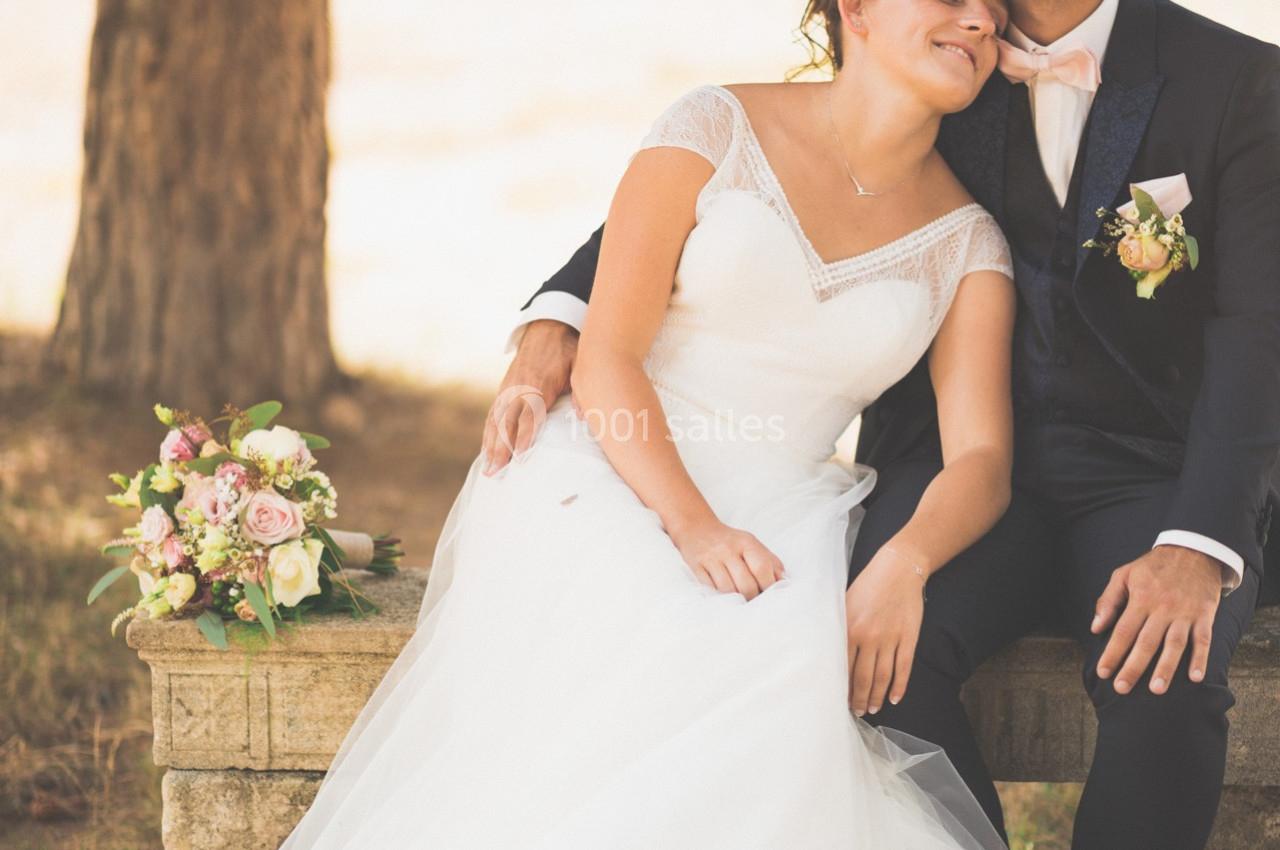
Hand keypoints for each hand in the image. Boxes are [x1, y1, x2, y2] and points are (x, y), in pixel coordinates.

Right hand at [482, 320, 578, 474]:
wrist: (547, 328)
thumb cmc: (566, 350)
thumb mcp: (580, 364)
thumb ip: (581, 388)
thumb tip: (585, 416)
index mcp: (538, 385)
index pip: (530, 416)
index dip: (525, 436)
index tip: (519, 457)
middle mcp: (518, 389)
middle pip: (508, 423)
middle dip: (501, 449)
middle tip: (496, 472)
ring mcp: (508, 390)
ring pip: (496, 422)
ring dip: (491, 446)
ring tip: (489, 469)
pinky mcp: (503, 390)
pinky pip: (493, 415)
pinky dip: (488, 434)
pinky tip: (486, 451)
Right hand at [670, 517, 786, 600]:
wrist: (697, 528)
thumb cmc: (730, 541)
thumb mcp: (752, 544)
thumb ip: (770, 561)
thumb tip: (784, 582)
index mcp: (746, 543)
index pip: (762, 568)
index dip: (768, 586)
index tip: (769, 595)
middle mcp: (728, 550)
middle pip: (745, 584)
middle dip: (752, 597)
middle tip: (753, 601)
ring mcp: (711, 559)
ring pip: (727, 590)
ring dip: (735, 601)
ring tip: (739, 601)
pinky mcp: (696, 567)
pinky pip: (710, 589)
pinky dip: (719, 597)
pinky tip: (724, 597)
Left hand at [845, 546, 926, 716]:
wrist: (897, 570)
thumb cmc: (867, 585)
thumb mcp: (844, 603)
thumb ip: (837, 626)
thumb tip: (825, 650)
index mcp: (849, 629)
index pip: (842, 667)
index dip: (840, 687)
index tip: (837, 700)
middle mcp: (869, 637)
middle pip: (862, 677)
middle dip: (858, 698)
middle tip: (856, 712)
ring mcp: (890, 639)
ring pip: (882, 676)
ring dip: (876, 696)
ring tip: (872, 708)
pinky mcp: (908, 638)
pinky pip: (903, 668)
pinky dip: (899, 686)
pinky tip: (894, 698)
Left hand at [1092, 545, 1222, 694]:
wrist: (1193, 551)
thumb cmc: (1153, 567)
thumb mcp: (1124, 574)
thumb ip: (1108, 600)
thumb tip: (1095, 627)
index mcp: (1141, 598)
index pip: (1123, 631)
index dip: (1112, 652)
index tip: (1102, 672)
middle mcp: (1163, 607)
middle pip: (1146, 642)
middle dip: (1133, 667)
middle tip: (1122, 688)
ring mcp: (1185, 613)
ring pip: (1174, 644)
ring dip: (1166, 668)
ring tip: (1156, 689)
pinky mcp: (1205, 615)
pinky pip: (1204, 640)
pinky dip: (1201, 659)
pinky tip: (1196, 678)